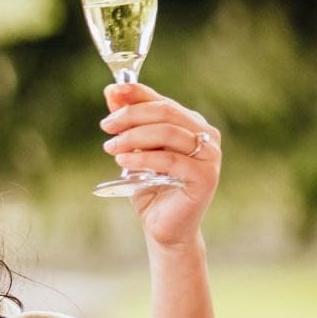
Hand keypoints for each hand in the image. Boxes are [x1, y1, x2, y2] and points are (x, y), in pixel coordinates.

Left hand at [99, 82, 221, 248]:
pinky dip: (143, 158)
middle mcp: (206, 136)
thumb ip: (127, 123)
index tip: (112, 91)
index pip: (162, 101)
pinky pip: (171, 160)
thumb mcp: (134, 150)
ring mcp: (210, 156)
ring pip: (167, 132)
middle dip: (131, 115)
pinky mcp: (206, 177)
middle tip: (106, 125)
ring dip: (133, 137)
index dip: (137, 93)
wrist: (163, 226)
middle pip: (165, 112)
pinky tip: (124, 161)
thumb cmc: (150, 187)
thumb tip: (112, 92)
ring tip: (111, 147)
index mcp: (192, 124)